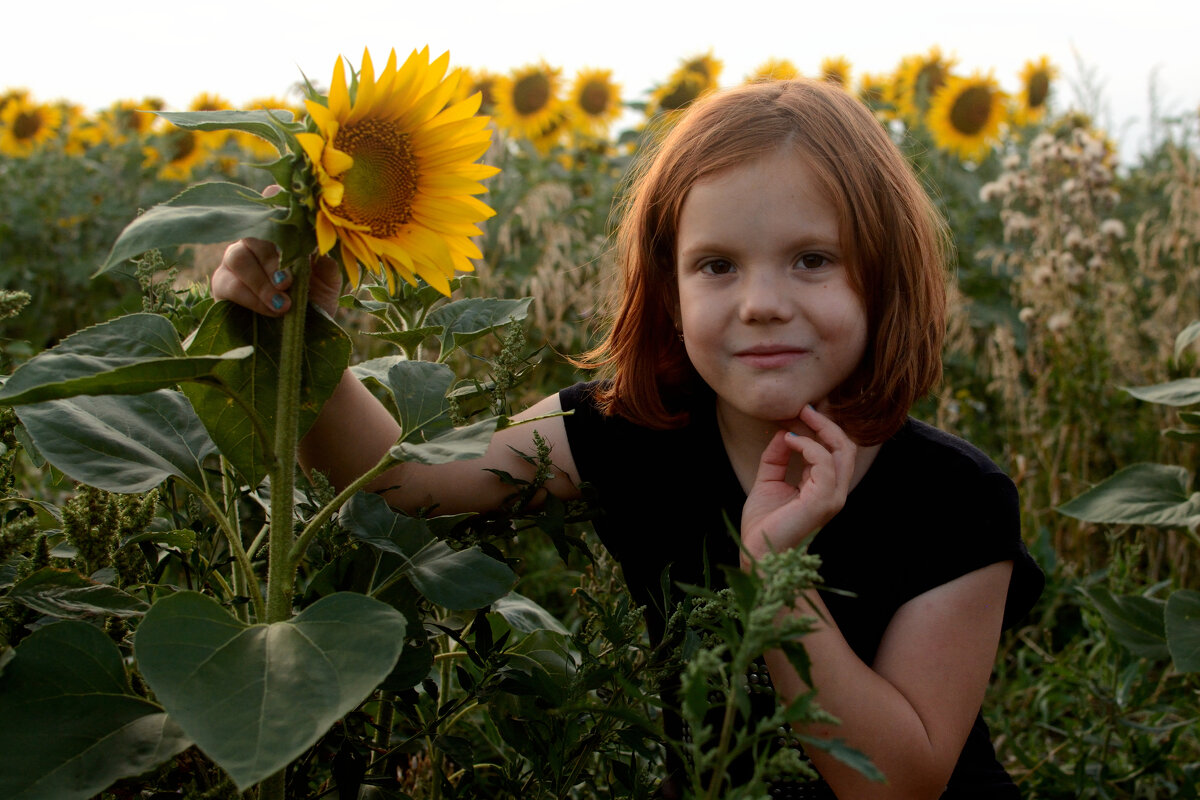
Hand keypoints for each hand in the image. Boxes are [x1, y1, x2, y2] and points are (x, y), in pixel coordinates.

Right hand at [209, 187, 342, 316]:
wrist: (301, 337)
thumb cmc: (314, 302)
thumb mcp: (327, 284)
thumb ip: (326, 265)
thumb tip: (322, 251)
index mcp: (283, 234)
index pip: (273, 206)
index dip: (275, 203)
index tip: (286, 209)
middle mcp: (256, 241)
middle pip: (254, 233)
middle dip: (273, 259)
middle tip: (289, 282)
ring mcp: (236, 260)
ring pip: (239, 256)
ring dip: (262, 282)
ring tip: (283, 303)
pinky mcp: (222, 283)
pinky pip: (230, 283)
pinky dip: (253, 298)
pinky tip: (272, 310)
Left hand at [740, 405, 856, 563]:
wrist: (757, 554)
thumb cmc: (763, 524)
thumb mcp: (768, 481)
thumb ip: (777, 457)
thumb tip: (786, 431)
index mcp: (824, 488)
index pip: (836, 450)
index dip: (821, 427)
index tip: (800, 411)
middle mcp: (834, 492)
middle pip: (846, 446)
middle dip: (827, 422)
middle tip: (805, 407)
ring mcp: (833, 498)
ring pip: (842, 450)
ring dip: (820, 428)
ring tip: (798, 417)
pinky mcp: (823, 502)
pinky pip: (825, 463)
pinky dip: (809, 446)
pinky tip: (791, 441)